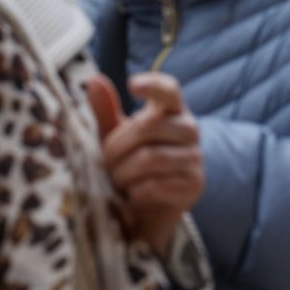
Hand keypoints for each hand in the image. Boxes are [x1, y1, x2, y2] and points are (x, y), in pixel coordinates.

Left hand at [86, 72, 203, 253]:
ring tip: (116, 180)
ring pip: (150, 158)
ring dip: (123, 172)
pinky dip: (136, 192)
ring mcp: (195, 157)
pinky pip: (156, 185)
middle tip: (104, 162)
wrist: (148, 209)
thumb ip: (106, 109)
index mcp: (171, 110)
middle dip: (116, 146)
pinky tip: (132, 195)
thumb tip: (94, 80)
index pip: (169, 90)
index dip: (152, 85)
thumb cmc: (131, 163)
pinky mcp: (194, 185)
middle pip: (148, 126)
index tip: (132, 85)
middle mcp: (189, 129)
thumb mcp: (115, 135)